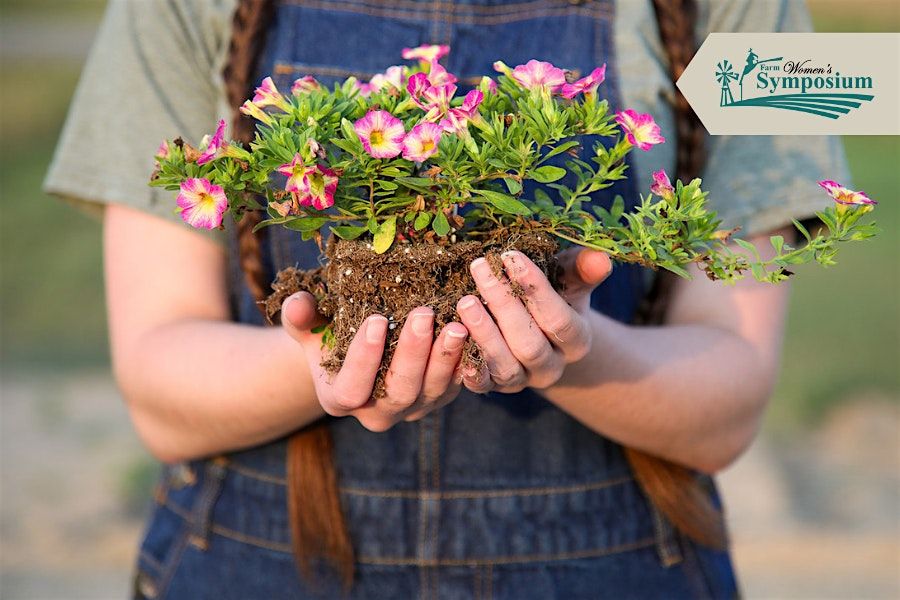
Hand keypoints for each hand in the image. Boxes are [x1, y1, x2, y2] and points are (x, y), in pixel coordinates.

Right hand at [280, 292, 467, 430]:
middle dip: (413, 353)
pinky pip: (458, 385)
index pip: (352, 389)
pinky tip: (473, 332)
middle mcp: (378, 413)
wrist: (358, 348)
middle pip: (399, 391)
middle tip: (423, 314)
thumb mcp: (310, 325)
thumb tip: (298, 305)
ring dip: (445, 357)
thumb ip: (300, 317)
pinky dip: (465, 361)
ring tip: (455, 323)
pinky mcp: (440, 398)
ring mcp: (412, 408)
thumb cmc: (329, 334)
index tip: (376, 320)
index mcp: (340, 399)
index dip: (364, 359)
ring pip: (433, 391)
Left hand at [456, 248, 611, 392]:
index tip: (510, 256)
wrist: (538, 333)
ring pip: (505, 366)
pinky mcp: (495, 387)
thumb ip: (581, 270)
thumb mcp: (569, 282)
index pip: (559, 319)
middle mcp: (552, 367)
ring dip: (484, 333)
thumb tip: (601, 258)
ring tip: (465, 301)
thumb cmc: (555, 297)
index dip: (536, 289)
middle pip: (529, 343)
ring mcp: (523, 380)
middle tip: (479, 269)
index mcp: (577, 342)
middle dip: (503, 304)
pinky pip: (482, 384)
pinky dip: (468, 367)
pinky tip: (455, 340)